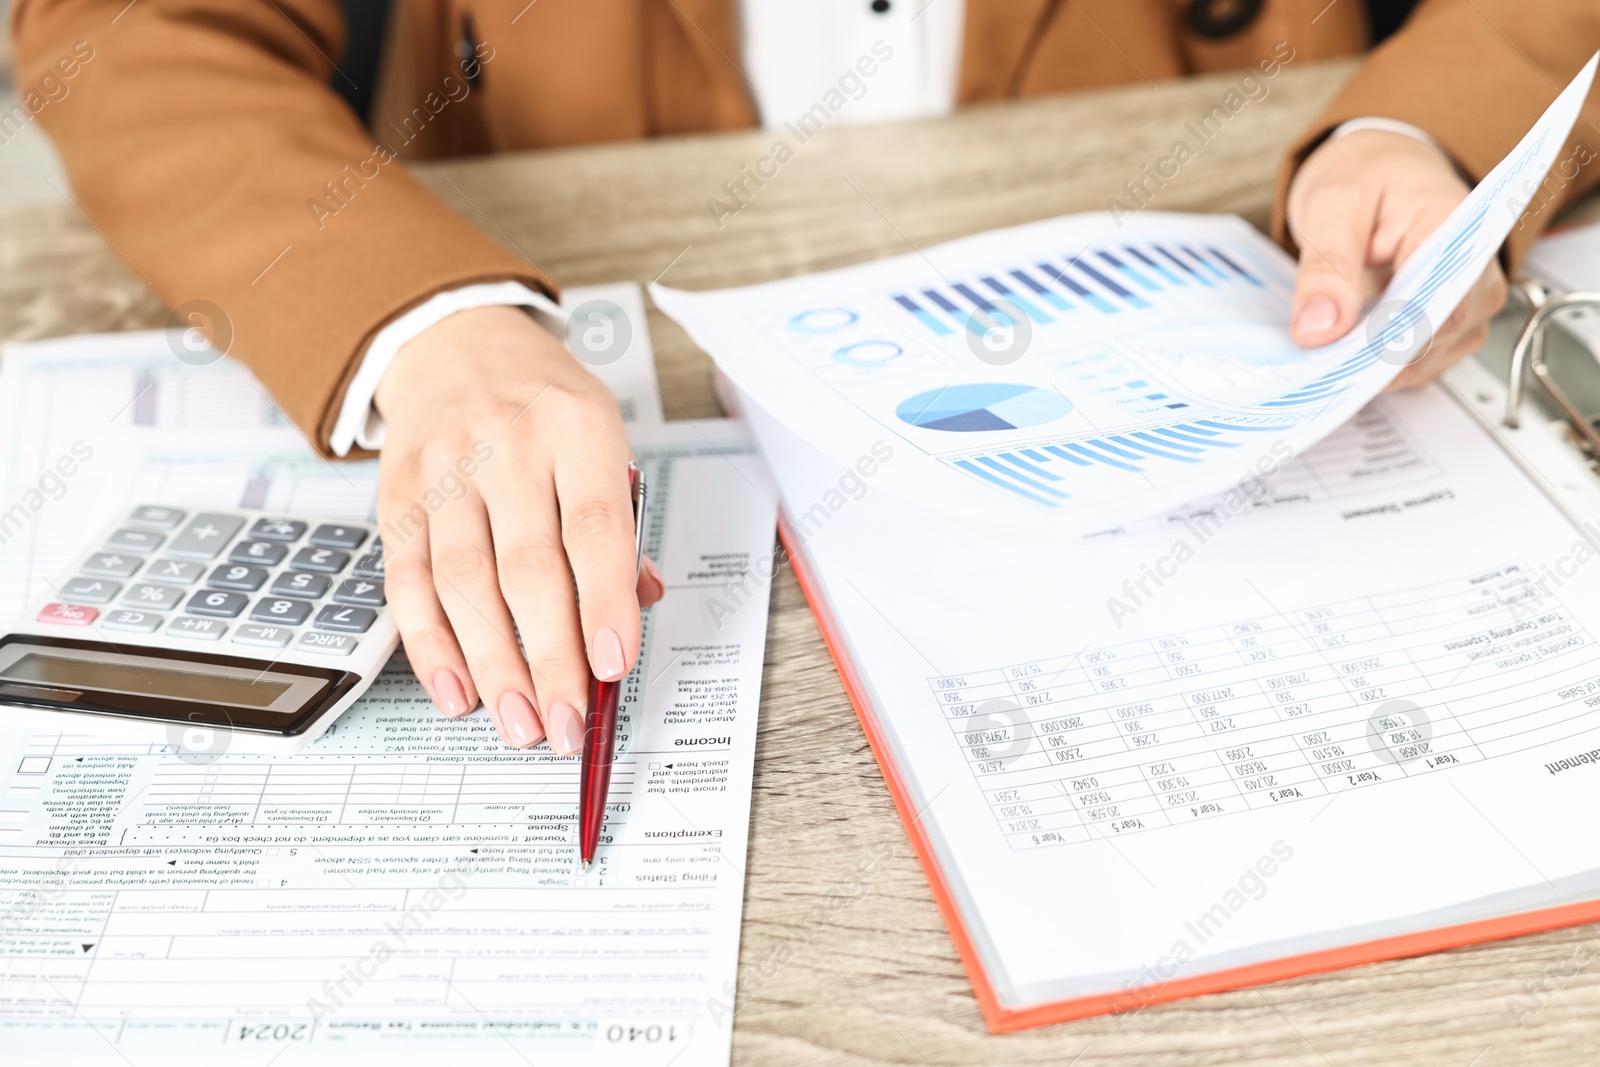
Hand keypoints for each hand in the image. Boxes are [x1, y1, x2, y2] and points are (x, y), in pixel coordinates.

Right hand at [373, 305, 664, 751]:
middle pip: (528, 568)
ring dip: (493, 666)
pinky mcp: (397, 496)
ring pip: (464, 584)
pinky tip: (457, 692)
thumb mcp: (603, 439)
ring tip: (522, 724)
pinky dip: (431, 647)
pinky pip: (408, 583)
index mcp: (575, 426)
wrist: (456, 343)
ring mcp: (444, 470)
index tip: (613, 668)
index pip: (593, 526)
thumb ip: (620, 525)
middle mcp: (506, 445)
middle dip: (549, 658)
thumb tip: (635, 607)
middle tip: (568, 723)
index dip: (603, 601)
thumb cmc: (544, 407)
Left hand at [1285, 129, 1507, 387]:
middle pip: (1432, 341)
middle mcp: (1476, 275)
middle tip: (1314, 361)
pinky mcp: (1443, 327)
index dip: (1391, 344)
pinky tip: (1340, 354)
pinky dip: (1371, 365)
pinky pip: (1409, 363)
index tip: (1342, 363)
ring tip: (1322, 355)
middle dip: (1369, 359)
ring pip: (1420, 362)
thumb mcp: (1332, 204)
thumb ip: (1328, 266)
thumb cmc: (1368, 175)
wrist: (1381, 169)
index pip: (1441, 307)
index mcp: (1461, 230)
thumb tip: (1319, 329)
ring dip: (1367, 368)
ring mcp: (1464, 307)